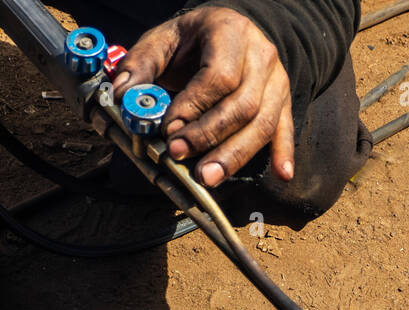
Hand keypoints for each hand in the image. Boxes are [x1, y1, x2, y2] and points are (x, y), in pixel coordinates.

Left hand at [112, 8, 295, 187]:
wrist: (230, 31)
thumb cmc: (194, 40)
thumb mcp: (164, 39)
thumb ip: (141, 63)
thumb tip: (123, 94)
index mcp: (230, 32)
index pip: (219, 77)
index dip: (194, 107)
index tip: (169, 129)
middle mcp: (261, 56)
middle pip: (243, 105)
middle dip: (209, 136)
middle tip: (180, 156)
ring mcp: (276, 81)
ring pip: (263, 124)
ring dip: (234, 155)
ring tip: (208, 178)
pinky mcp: (283, 101)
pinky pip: (285, 129)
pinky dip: (283, 153)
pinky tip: (281, 174)